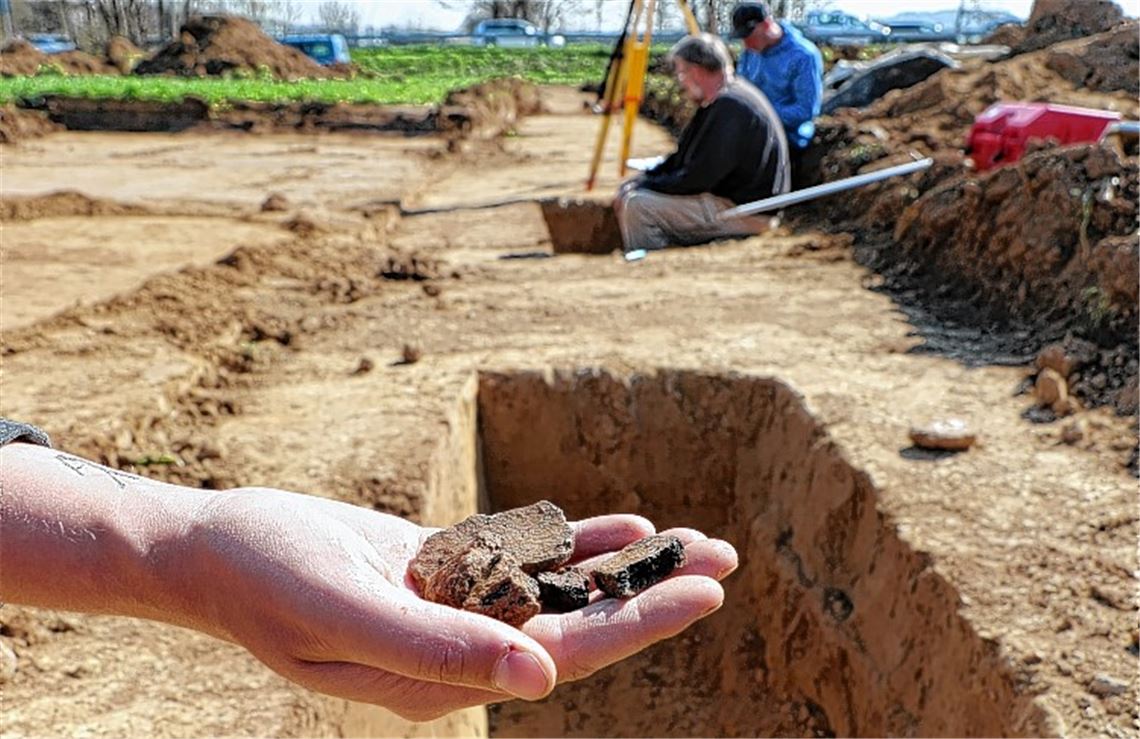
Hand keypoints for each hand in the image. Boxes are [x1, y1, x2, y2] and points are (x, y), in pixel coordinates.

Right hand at [175, 488, 737, 720]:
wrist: (215, 550)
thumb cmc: (267, 580)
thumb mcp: (345, 611)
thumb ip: (439, 650)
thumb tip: (539, 678)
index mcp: (440, 681)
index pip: (560, 657)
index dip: (636, 624)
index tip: (702, 589)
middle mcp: (457, 653)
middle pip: (574, 626)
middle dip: (650, 595)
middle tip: (722, 557)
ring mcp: (453, 612)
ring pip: (556, 591)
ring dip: (622, 567)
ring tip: (691, 540)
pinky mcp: (443, 573)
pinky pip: (522, 560)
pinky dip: (571, 543)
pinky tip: (622, 529)